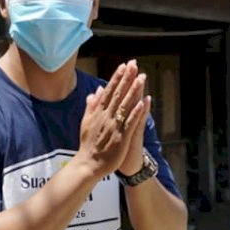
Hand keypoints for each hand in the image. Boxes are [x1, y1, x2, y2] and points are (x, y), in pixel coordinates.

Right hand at [76, 61, 148, 177]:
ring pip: (125, 106)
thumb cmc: (88, 144)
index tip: (124, 65)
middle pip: (118, 94)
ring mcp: (114, 127)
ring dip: (133, 91)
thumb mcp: (86, 122)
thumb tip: (97, 90)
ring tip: (141, 78)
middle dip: (126, 79)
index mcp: (99, 112)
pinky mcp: (121, 138)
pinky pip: (130, 123)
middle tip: (134, 65)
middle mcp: (106, 117)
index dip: (117, 78)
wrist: (88, 164)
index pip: (109, 91)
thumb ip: (92, 105)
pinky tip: (143, 102)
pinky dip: (136, 113)